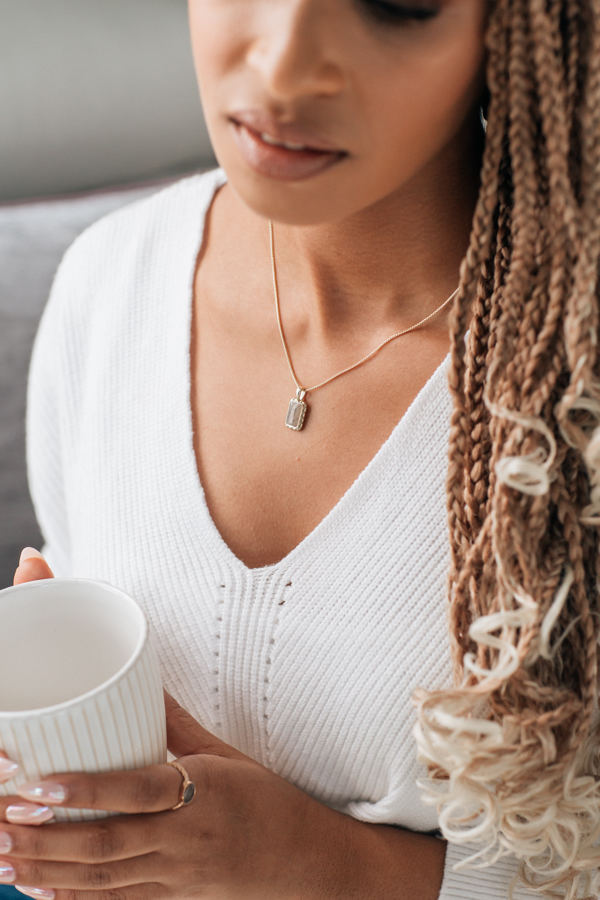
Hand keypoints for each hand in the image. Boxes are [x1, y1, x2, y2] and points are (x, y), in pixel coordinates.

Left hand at [0, 550, 353, 899]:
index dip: (86, 793)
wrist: (304, 860)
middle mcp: (186, 839)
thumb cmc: (266, 800)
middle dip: (46, 840)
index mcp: (202, 793)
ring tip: (3, 860)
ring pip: (102, 880)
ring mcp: (176, 876)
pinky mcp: (172, 898)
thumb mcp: (227, 754)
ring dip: (48, 871)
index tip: (38, 787)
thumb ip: (178, 723)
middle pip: (108, 845)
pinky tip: (39, 890)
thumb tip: (140, 682)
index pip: (137, 792)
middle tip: (0, 826)